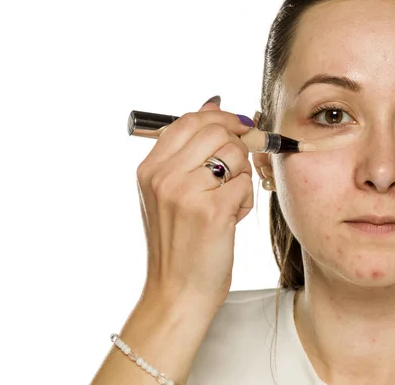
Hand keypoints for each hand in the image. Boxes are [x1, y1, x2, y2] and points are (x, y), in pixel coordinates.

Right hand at [135, 97, 254, 308]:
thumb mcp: (167, 194)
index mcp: (149, 169)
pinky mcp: (213, 211)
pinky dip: (245, 200)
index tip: (239, 126)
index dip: (221, 119)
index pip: (189, 120)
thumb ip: (187, 150)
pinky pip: (245, 183)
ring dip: (241, 176)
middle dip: (237, 146)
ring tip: (228, 201)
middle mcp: (163, 177)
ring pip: (235, 155)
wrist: (177, 291)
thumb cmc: (178, 243)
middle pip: (217, 132)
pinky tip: (232, 219)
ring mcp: (186, 193)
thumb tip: (214, 102)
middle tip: (237, 169)